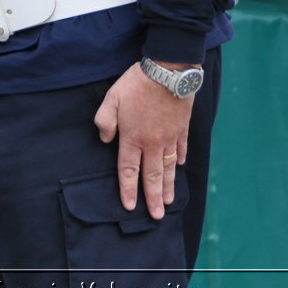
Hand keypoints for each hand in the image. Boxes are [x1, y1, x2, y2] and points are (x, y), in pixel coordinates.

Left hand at [93, 61, 194, 219]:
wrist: (168, 71)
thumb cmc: (137, 83)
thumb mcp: (112, 98)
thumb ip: (105, 121)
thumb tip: (105, 139)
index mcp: (133, 138)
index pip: (128, 170)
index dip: (128, 189)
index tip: (130, 206)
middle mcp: (152, 143)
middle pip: (152, 176)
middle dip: (153, 198)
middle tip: (157, 216)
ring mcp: (170, 137)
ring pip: (169, 167)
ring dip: (168, 186)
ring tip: (169, 201)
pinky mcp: (182, 128)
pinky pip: (182, 148)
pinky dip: (181, 160)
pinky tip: (180, 168)